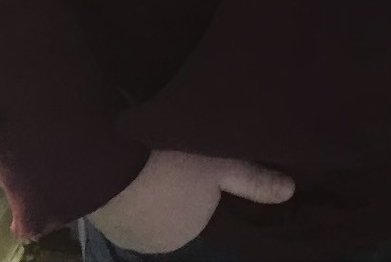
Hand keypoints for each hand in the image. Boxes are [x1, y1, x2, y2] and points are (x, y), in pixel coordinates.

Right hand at [87, 147, 294, 254]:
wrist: (106, 160)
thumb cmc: (171, 161)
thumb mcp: (221, 164)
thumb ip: (254, 180)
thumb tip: (290, 192)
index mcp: (185, 235)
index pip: (199, 206)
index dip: (199, 178)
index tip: (192, 154)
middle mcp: (156, 244)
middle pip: (173, 205)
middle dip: (173, 181)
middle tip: (168, 147)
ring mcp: (125, 232)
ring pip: (146, 201)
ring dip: (147, 181)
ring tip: (147, 150)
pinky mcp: (99, 216)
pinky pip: (120, 196)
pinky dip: (123, 182)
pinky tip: (126, 158)